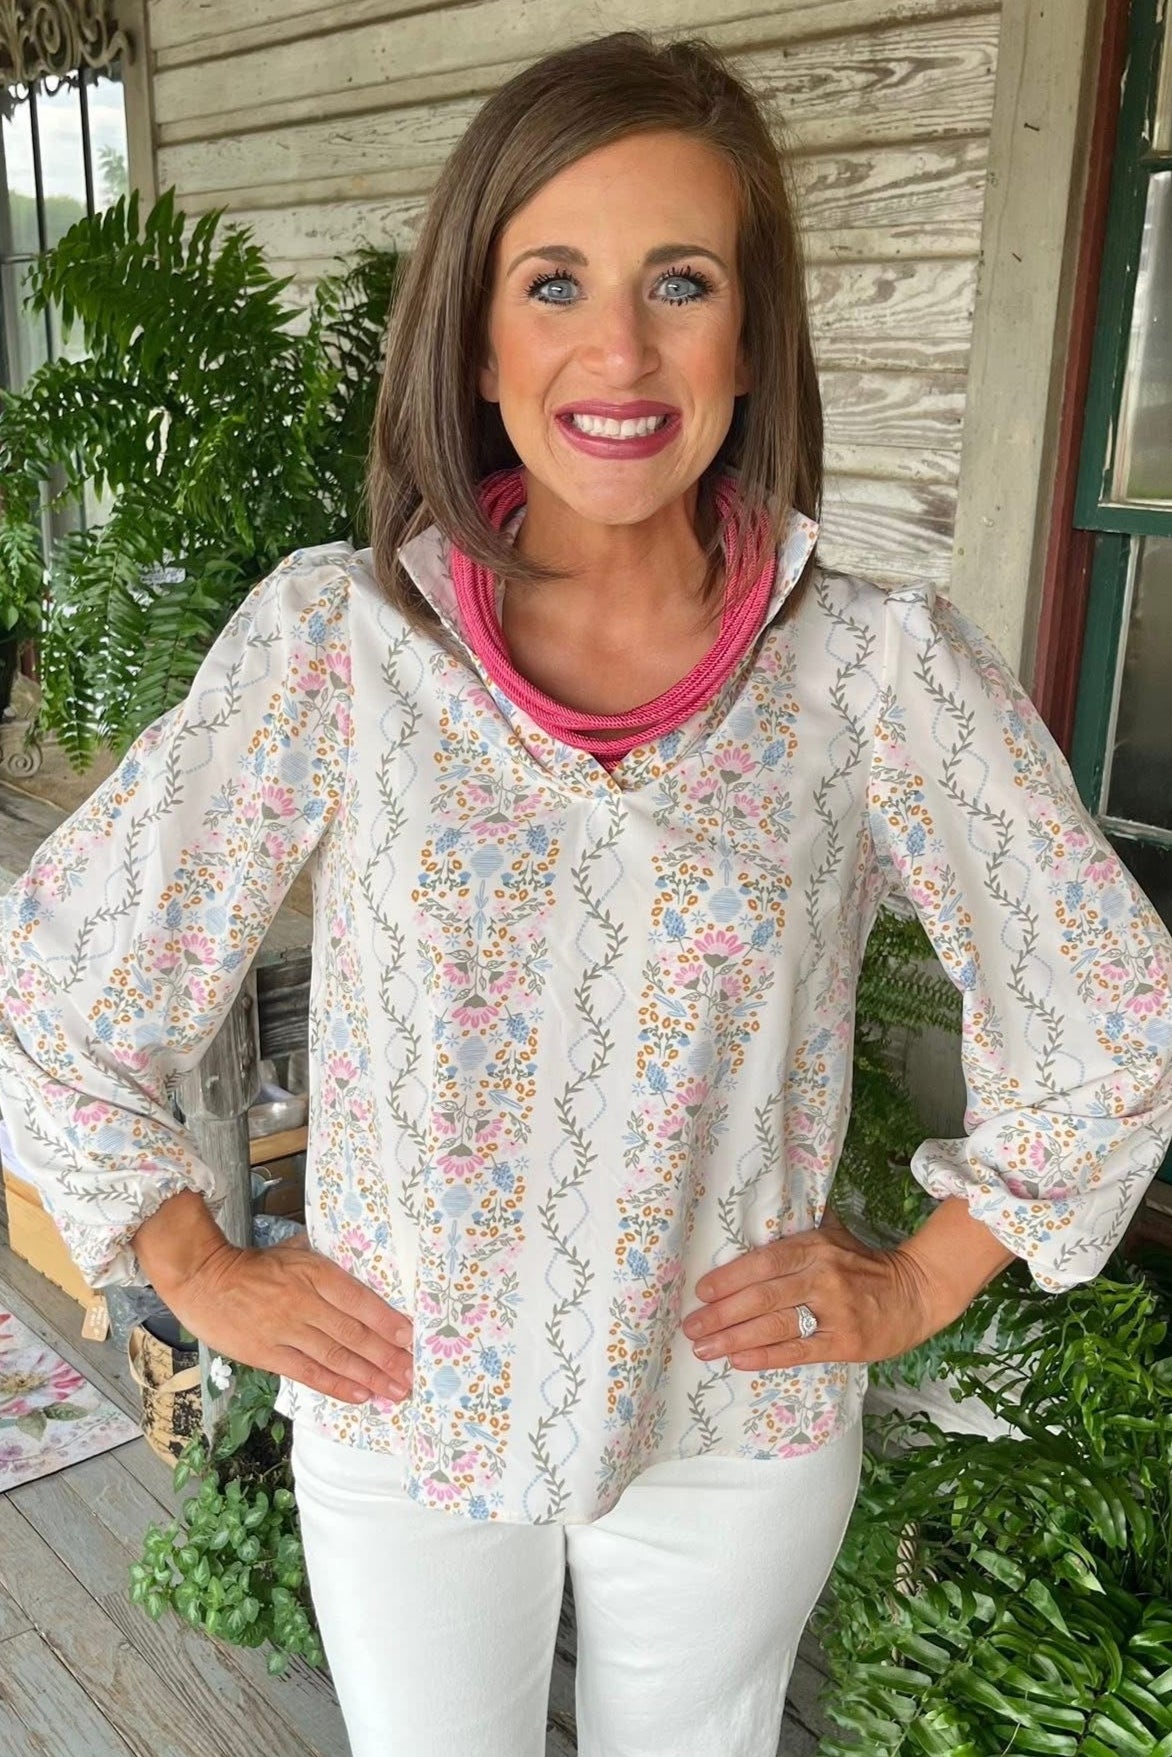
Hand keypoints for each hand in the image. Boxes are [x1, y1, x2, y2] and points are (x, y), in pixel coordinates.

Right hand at [164, 1237, 413, 1405]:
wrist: (203, 1278)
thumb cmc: (255, 1264)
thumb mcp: (296, 1250)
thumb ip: (327, 1265)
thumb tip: (363, 1271)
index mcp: (316, 1273)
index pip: (361, 1300)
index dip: (389, 1322)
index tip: (413, 1339)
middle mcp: (305, 1302)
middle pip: (354, 1334)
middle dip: (388, 1357)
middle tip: (413, 1375)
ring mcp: (286, 1330)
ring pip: (337, 1357)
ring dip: (370, 1376)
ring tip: (396, 1391)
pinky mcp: (267, 1354)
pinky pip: (309, 1373)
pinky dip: (337, 1385)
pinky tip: (362, 1395)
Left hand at [680, 1211, 938, 1371]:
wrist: (916, 1292)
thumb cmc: (865, 1264)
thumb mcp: (834, 1234)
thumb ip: (799, 1225)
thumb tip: (761, 1204)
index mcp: (814, 1247)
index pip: (764, 1261)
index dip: (729, 1277)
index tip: (700, 1292)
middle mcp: (822, 1276)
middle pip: (762, 1296)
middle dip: (721, 1314)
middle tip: (691, 1327)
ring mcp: (834, 1311)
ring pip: (775, 1325)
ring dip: (734, 1338)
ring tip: (704, 1348)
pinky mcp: (845, 1342)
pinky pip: (798, 1350)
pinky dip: (765, 1356)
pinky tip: (738, 1360)